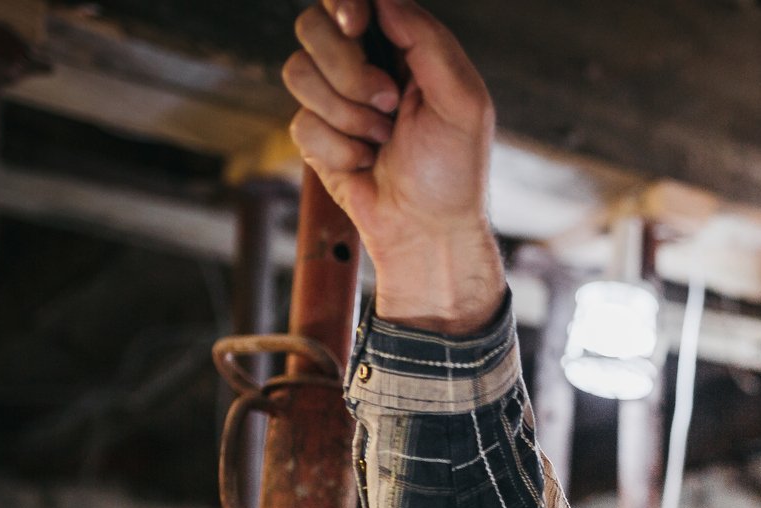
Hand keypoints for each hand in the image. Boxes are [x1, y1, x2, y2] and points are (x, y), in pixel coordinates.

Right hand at [282, 0, 504, 331]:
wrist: (427, 231)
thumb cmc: (453, 172)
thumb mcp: (462, 102)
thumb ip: (428, 41)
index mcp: (401, 48)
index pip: (353, 2)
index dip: (345, 5)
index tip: (357, 24)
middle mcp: (362, 65)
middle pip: (313, 27)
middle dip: (348, 71)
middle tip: (389, 104)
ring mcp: (334, 99)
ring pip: (298, 72)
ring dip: (348, 116)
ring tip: (382, 140)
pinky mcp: (314, 135)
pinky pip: (302, 123)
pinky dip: (340, 150)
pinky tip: (366, 164)